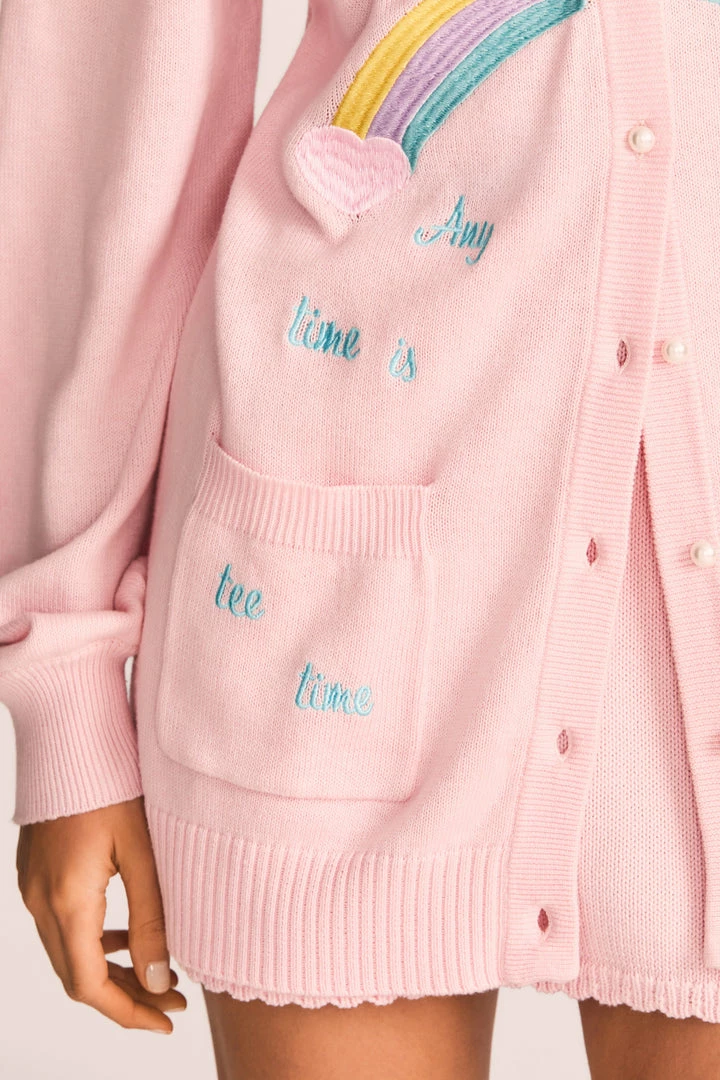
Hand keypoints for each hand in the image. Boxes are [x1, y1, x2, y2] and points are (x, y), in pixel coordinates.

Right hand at [15, 795, 186, 1033]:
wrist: (70, 737)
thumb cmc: (112, 785)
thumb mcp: (143, 852)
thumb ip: (152, 918)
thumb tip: (159, 980)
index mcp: (68, 902)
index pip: (91, 987)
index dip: (129, 1013)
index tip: (166, 1020)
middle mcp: (41, 902)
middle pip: (78, 976)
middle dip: (126, 996)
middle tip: (173, 998)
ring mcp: (33, 888)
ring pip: (68, 953)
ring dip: (111, 971)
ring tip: (158, 971)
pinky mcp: (36, 874)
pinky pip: (62, 926)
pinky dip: (94, 942)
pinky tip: (127, 934)